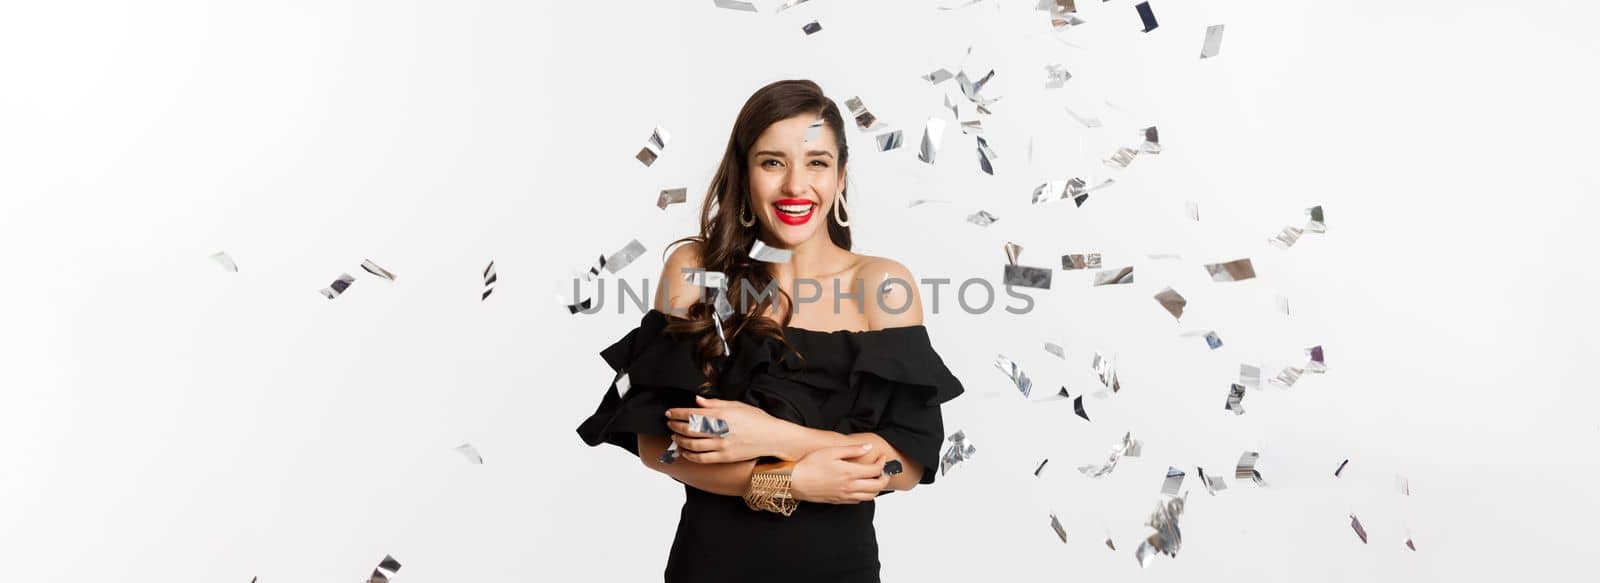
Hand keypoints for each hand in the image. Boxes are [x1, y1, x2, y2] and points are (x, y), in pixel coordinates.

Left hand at [664, 396, 793, 463]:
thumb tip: (697, 400)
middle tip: (670, 424)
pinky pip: (702, 458)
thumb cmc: (756, 419)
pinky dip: (690, 455)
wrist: (772, 437)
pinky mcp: (725, 457)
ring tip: (675, 437)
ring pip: (693, 445)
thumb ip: (715, 403)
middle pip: (689, 429)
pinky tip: (685, 452)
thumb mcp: (736, 405)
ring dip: (680, 441)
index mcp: (721, 415)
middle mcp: (720, 430)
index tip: (669, 413)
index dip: (677, 413)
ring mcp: (722, 445)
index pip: (692, 414)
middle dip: (675, 426)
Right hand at [790, 443, 890, 503]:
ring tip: (875, 478)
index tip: (882, 457)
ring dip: (876, 487)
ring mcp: (844, 496)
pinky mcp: (838, 501)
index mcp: (850, 473)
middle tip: (884, 469)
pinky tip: (861, 486)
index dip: (883, 463)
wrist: (794, 481)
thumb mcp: (831, 451)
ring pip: (870, 496)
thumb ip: (852, 450)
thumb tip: (868, 447)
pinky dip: (865, 494)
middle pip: (877, 486)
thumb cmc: (810, 464)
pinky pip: (858, 501)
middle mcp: (850, 487)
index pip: (876, 470)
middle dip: (885, 477)